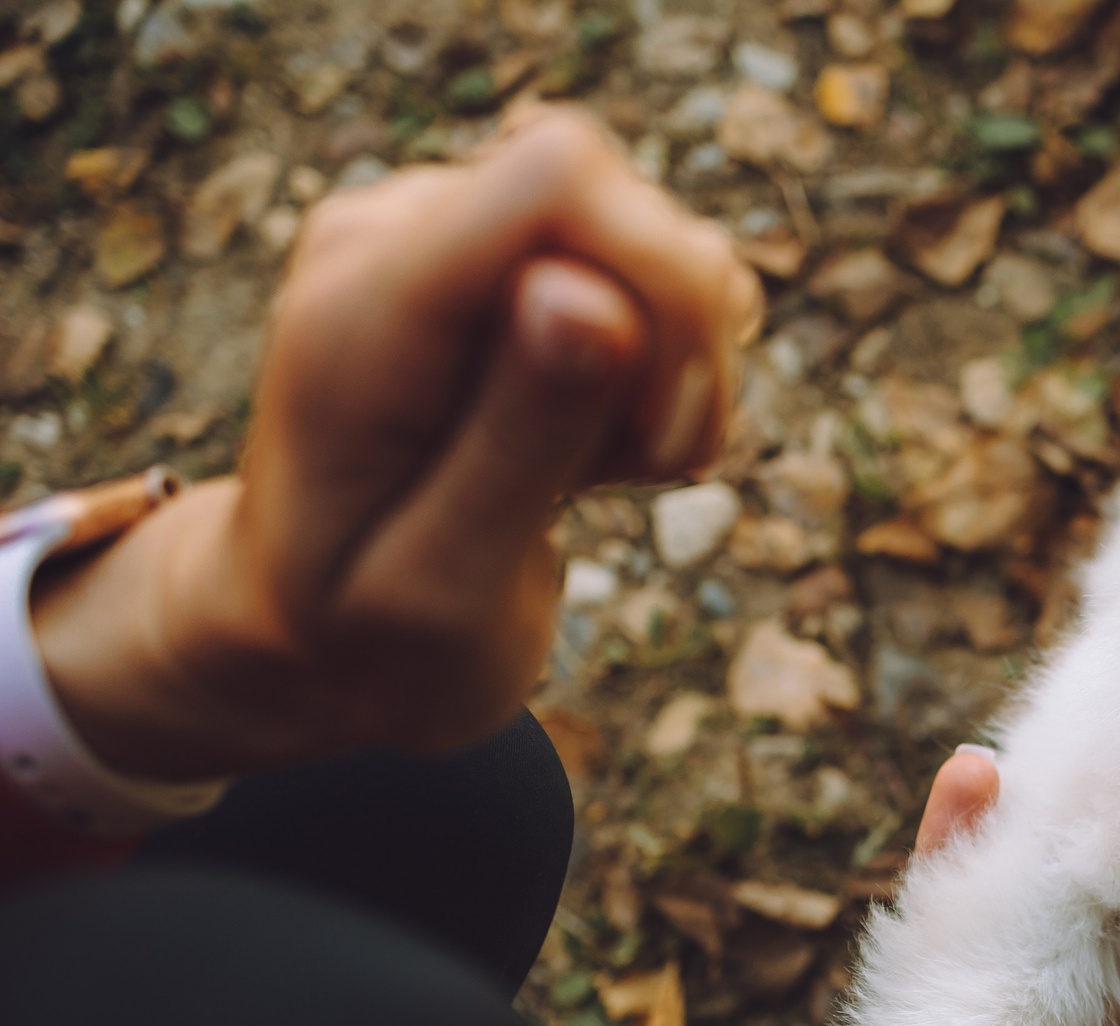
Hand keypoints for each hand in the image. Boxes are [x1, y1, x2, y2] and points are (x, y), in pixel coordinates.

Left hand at [29, 108, 761, 782]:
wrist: (316, 633)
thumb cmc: (367, 635)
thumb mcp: (438, 586)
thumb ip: (512, 441)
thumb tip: (581, 293)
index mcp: (365, 304)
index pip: (560, 177)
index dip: (651, 300)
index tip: (641, 441)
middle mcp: (404, 233)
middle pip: (637, 213)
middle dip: (679, 358)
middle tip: (630, 479)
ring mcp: (461, 239)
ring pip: (673, 248)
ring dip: (683, 377)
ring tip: (604, 473)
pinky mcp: (515, 261)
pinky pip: (666, 280)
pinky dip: (673, 376)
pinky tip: (605, 450)